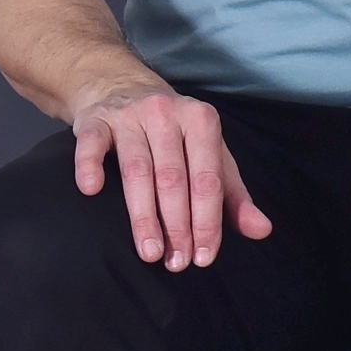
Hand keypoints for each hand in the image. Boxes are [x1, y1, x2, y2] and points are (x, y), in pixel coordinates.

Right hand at [71, 81, 270, 269]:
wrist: (123, 88)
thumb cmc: (175, 134)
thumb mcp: (210, 157)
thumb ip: (234, 196)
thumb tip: (262, 231)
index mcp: (201, 121)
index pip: (207, 178)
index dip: (207, 220)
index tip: (202, 257)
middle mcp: (167, 113)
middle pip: (173, 177)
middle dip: (177, 224)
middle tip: (176, 263)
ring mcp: (129, 114)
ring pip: (137, 169)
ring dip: (143, 215)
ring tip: (149, 252)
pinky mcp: (95, 119)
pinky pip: (91, 143)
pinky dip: (89, 165)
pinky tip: (91, 190)